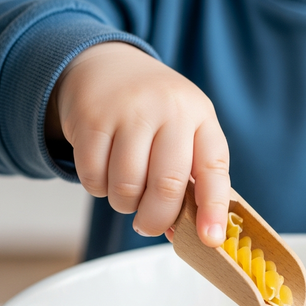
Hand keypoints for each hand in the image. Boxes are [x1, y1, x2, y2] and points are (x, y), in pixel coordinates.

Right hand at [46, 42, 229, 246]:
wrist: (107, 65)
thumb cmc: (155, 114)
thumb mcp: (184, 132)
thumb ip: (189, 178)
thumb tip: (185, 234)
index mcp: (201, 118)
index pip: (214, 170)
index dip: (213, 209)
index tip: (210, 239)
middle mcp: (170, 110)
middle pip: (167, 186)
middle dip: (156, 219)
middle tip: (148, 226)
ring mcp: (129, 111)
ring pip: (127, 186)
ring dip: (124, 204)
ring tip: (126, 192)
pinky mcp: (91, 117)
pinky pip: (93, 176)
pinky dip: (97, 188)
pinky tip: (104, 173)